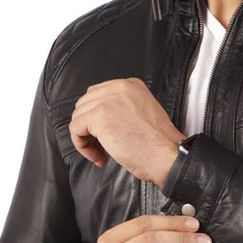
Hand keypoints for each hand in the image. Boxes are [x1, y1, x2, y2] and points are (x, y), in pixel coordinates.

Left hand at [69, 77, 184, 185]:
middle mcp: (118, 87)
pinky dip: (82, 146)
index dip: (97, 120)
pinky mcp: (98, 116)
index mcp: (131, 85)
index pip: (98, 95)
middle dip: (90, 128)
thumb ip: (123, 111)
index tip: (107, 137)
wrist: (168, 156)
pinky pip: (75, 129)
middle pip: (85, 104)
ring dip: (86, 139)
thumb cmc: (159, 146)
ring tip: (102, 155)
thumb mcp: (143, 116)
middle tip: (102, 148)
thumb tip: (100, 123)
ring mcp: (107, 100)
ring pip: (78, 116)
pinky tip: (98, 157)